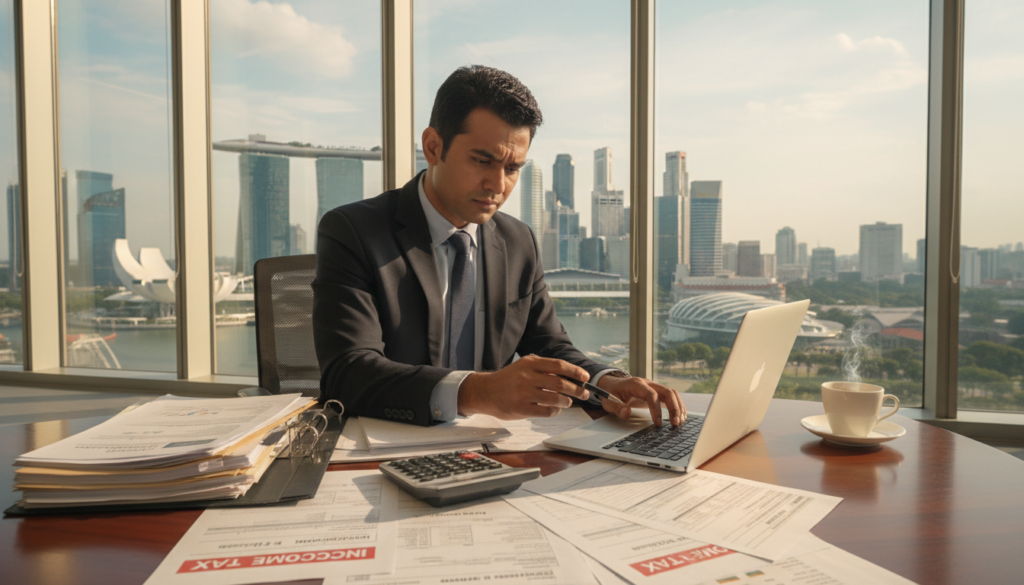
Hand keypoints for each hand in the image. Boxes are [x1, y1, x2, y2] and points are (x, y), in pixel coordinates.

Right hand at [457, 355, 590, 419]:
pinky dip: (555, 411)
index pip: (559, 365)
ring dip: (566, 401)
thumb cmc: (508, 379)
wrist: (485, 391)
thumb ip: (543, 368)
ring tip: (567, 402)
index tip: (585, 377)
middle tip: (584, 394)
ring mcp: (524, 393)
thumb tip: (570, 375)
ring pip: (555, 399)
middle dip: (576, 389)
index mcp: (530, 363)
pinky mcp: (521, 408)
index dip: (575, 372)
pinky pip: (546, 411)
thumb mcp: (523, 366)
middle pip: (560, 383)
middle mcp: (527, 377)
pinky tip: (554, 409)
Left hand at [597, 375, 685, 426]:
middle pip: (667, 392)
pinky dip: (677, 405)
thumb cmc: (610, 393)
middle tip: (675, 424)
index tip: (658, 424)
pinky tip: (680, 416)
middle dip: (674, 408)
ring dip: (678, 407)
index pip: (651, 395)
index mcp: (636, 384)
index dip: (656, 409)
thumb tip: (626, 413)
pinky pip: (671, 396)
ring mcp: (653, 386)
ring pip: (672, 393)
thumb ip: (617, 408)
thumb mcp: (608, 401)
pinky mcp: (657, 391)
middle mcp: (647, 383)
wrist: (612, 384)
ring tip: (680, 422)